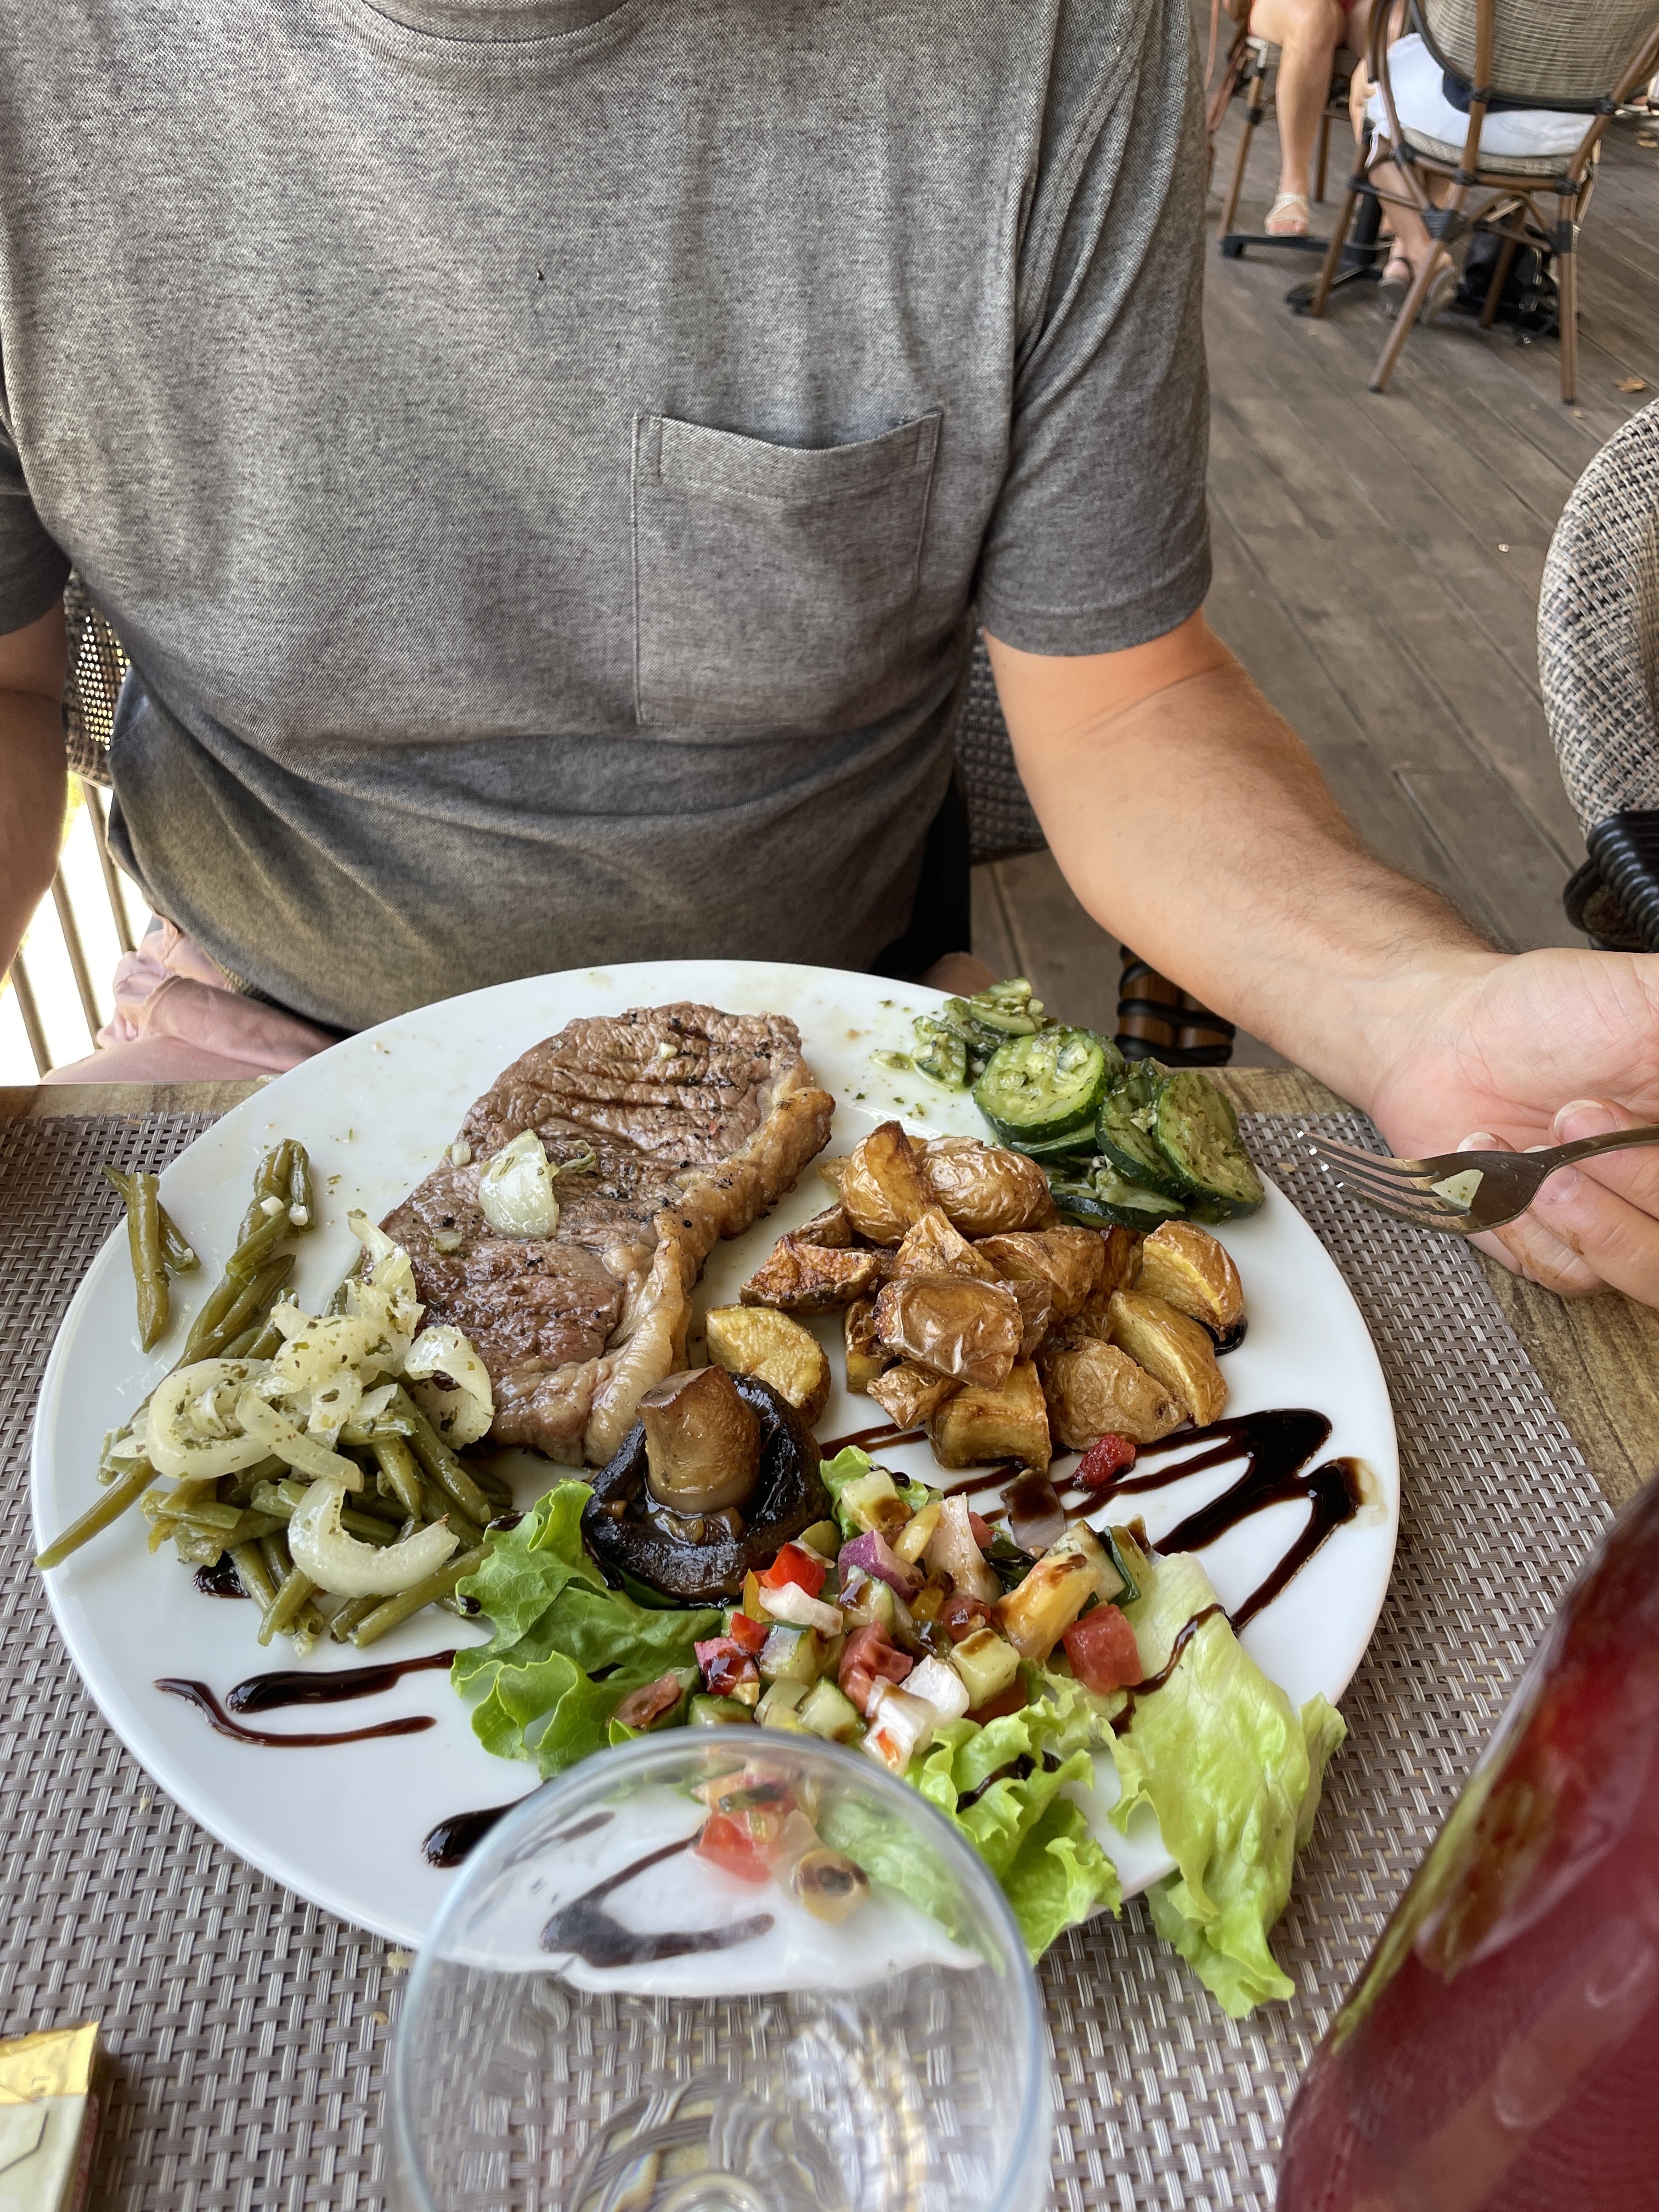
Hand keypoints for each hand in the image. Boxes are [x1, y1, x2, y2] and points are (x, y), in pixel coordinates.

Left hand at [1366, 949, 1658, 1299]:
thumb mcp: (1650, 994)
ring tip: (1538, 1150)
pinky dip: (1531, 1223)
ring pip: (1650, 1272)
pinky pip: (1575, 1274)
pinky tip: (1498, 1165)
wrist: (1444, 1038)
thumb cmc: (1547, 1012)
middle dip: (1644, 1181)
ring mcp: (1626, 1224)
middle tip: (1580, 1112)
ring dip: (1593, 1214)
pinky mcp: (1564, 1251)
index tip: (1646, 1122)